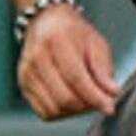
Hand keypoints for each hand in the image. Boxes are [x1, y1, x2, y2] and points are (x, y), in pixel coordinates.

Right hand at [14, 6, 119, 120]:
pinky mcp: (23, 86)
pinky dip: (61, 112)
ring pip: (54, 109)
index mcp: (56, 41)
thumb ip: (104, 69)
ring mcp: (27, 74)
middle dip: (86, 105)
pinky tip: (69, 101)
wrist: (46, 23)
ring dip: (74, 111)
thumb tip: (112, 93)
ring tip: (84, 98)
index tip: (108, 106)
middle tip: (98, 100)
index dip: (94, 97)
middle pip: (64, 98)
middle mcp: (36, 58)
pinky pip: (44, 112)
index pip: (76, 78)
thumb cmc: (72, 32)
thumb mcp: (95, 43)